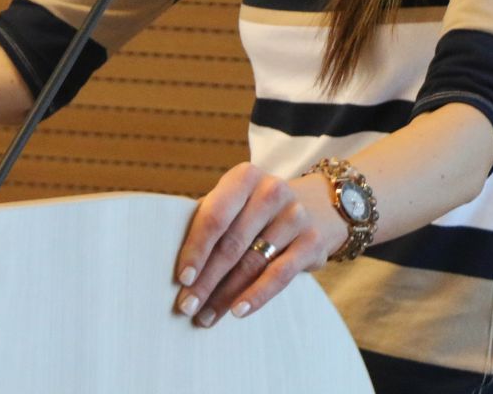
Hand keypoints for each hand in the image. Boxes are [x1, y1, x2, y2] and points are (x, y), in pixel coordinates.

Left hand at [173, 162, 345, 326]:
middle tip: (187, 306)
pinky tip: (238, 311)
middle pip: (232, 244)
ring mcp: (295, 215)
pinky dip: (257, 295)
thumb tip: (178, 259)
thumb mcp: (234, 201)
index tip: (182, 278)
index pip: (214, 216)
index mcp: (244, 177)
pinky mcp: (312, 241)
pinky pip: (280, 275)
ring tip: (206, 316)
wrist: (314, 206)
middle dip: (207, 279)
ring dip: (226, 294)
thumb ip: (209, 220)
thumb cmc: (256, 208)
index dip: (196, 248)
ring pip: (253, 263)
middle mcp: (271, 191)